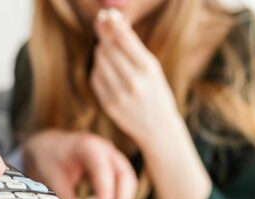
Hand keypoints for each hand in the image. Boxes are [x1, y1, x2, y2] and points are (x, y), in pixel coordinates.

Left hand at [23, 129, 136, 198]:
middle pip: (125, 174)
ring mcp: (113, 157)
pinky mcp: (114, 166)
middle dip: (122, 198)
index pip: (103, 169)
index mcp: (89, 146)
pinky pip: (125, 182)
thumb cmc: (50, 156)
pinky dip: (121, 197)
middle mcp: (106, 150)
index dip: (106, 191)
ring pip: (129, 179)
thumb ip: (63, 194)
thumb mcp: (51, 174)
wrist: (50, 144)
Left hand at [91, 9, 180, 145]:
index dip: (113, 24)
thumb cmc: (156, 92)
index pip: (124, 39)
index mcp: (148, 69)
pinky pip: (96, 78)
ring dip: (101, 50)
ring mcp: (119, 95)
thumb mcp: (152, 68)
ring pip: (100, 61)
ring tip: (107, 47)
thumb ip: (133, 47)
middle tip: (100, 22)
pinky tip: (105, 66)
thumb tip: (115, 21)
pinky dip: (99, 68)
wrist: (158, 128)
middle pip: (109, 48)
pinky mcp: (108, 105)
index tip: (107, 15)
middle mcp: (133, 82)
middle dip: (104, 33)